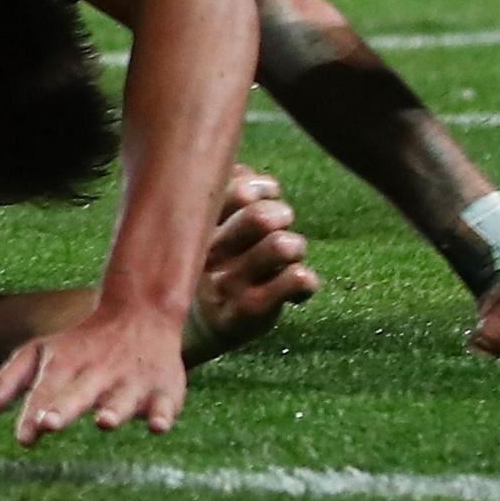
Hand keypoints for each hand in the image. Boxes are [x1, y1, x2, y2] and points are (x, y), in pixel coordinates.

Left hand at [0, 299, 185, 447]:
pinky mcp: (163, 389)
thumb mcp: (41, 352)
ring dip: (113, 410)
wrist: (140, 312)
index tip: (26, 437)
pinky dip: (163, 414)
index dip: (34, 413)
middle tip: (48, 424)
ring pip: (121, 399)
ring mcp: (131, 381)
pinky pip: (165, 404)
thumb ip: (11, 379)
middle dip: (63, 409)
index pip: (45, 392)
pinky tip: (158, 427)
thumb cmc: (81, 344)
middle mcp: (97, 373)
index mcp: (65, 365)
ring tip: (104, 422)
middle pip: (78, 394)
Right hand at [190, 170, 320, 358]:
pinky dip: (307, 280)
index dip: (263, 187)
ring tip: (290, 257)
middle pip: (260, 217)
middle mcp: (211, 253)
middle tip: (282, 227)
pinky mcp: (250, 310)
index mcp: (200, 226)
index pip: (238, 191)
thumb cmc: (211, 265)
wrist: (192, 327)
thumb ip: (226, 193)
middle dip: (282, 214)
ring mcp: (230, 283)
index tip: (267, 197)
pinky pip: (295, 280)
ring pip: (281, 246)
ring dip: (296, 246)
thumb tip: (249, 173)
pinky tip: (297, 287)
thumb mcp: (207, 229)